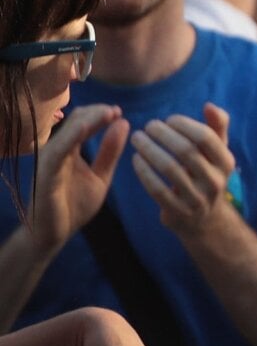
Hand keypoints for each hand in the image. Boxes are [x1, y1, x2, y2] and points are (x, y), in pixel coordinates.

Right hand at [25, 104, 128, 251]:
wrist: (54, 235)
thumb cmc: (74, 206)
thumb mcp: (100, 176)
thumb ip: (109, 152)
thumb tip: (123, 123)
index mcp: (69, 150)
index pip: (83, 122)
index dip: (100, 114)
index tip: (118, 111)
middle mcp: (56, 151)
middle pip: (75, 121)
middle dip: (96, 113)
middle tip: (116, 110)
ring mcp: (49, 161)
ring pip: (67, 132)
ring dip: (88, 120)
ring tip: (108, 113)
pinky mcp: (45, 174)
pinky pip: (57, 152)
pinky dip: (70, 137)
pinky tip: (84, 128)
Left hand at [128, 104, 237, 238]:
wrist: (204, 219)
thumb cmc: (206, 174)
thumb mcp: (217, 153)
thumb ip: (216, 127)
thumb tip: (209, 106)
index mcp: (226, 163)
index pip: (205, 137)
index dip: (184, 124)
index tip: (168, 119)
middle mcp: (215, 181)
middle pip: (186, 151)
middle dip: (162, 134)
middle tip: (147, 126)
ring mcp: (197, 199)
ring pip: (169, 168)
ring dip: (148, 149)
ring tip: (136, 138)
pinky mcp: (178, 212)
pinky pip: (156, 189)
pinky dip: (143, 171)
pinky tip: (135, 159)